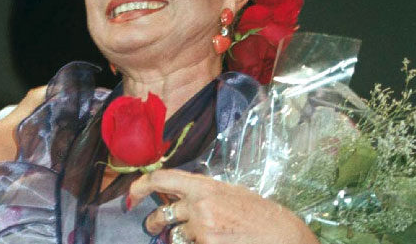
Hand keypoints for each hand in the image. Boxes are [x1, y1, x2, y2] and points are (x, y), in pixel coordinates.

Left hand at [128, 169, 317, 243]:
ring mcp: (202, 230)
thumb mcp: (232, 192)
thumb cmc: (262, 215)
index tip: (131, 196)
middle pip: (162, 214)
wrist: (284, 237)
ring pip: (176, 237)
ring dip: (183, 239)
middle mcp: (199, 206)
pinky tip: (215, 242)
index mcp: (205, 186)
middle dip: (155, 222)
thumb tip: (179, 193)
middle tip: (154, 225)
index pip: (162, 179)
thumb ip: (204, 192)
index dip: (140, 186)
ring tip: (207, 235)